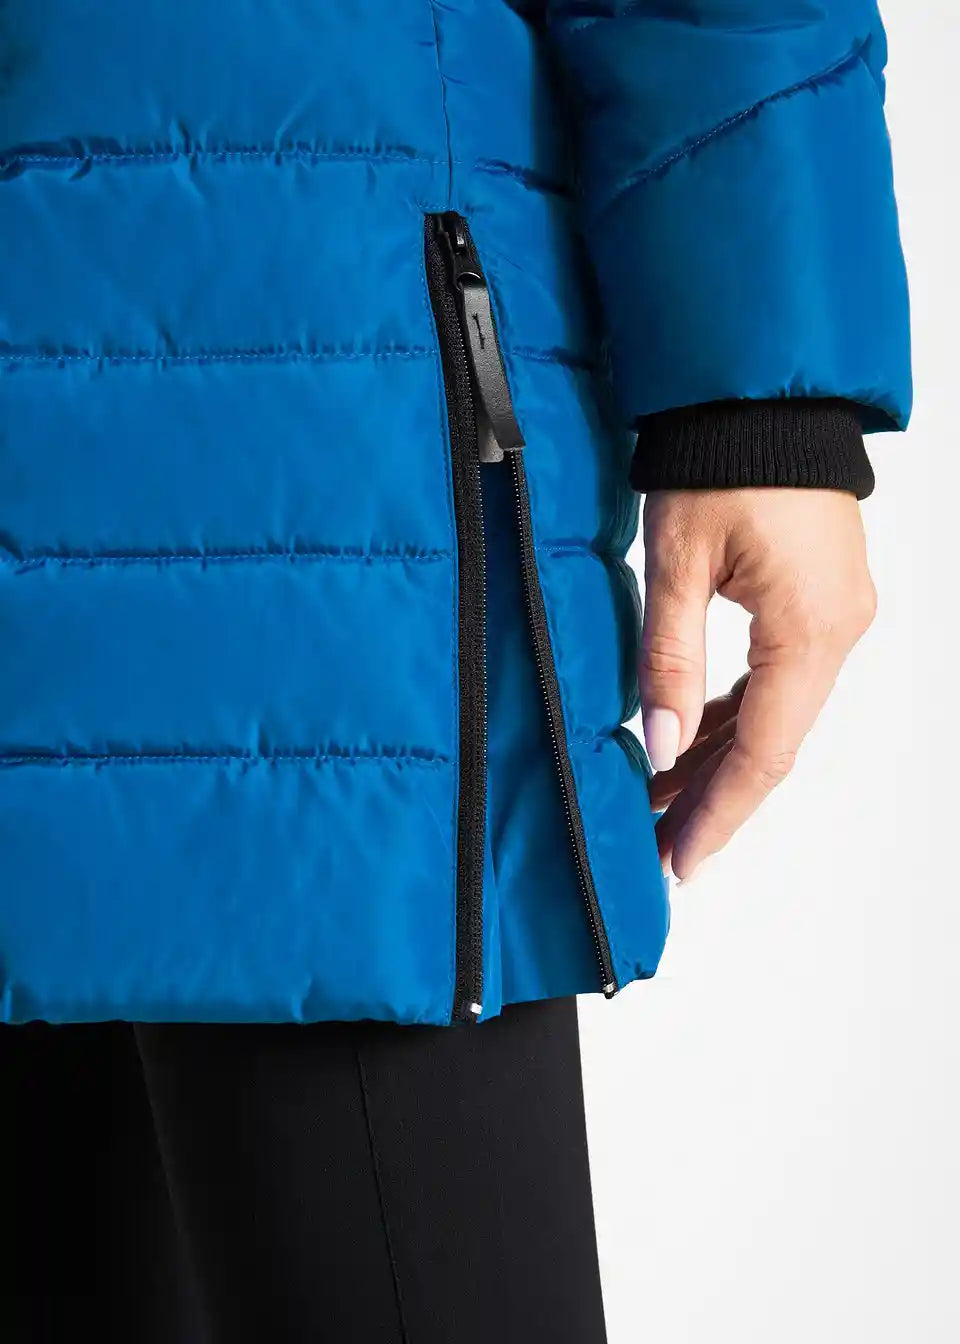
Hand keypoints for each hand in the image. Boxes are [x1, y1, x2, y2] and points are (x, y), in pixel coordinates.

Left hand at [639, 489, 876, 881]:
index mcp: (810, 629)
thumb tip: (664, 745)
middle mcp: (838, 632)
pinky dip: (737, 714)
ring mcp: (836, 616)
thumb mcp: (677, 563)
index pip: (764, 752)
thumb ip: (669, 660)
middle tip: (661, 846)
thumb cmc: (719, 459)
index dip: (721, 813)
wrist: (762, 392)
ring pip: (777, 714)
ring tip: (662, 799)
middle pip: (774, 742)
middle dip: (715, 797)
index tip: (682, 862)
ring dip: (722, 757)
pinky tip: (694, 738)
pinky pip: (780, 678)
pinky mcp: (820, 600)